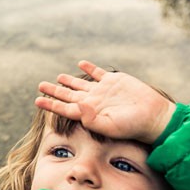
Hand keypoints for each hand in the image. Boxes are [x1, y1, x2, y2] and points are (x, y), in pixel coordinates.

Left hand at [35, 60, 176, 143]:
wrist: (153, 116)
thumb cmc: (132, 126)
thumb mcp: (110, 126)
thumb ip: (91, 118)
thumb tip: (77, 106)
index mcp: (89, 113)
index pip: (64, 108)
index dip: (50, 104)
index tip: (37, 100)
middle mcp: (93, 101)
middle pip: (68, 94)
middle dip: (54, 90)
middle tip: (40, 85)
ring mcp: (103, 90)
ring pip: (81, 84)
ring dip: (69, 80)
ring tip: (58, 77)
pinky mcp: (114, 80)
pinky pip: (98, 73)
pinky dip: (89, 68)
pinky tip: (81, 64)